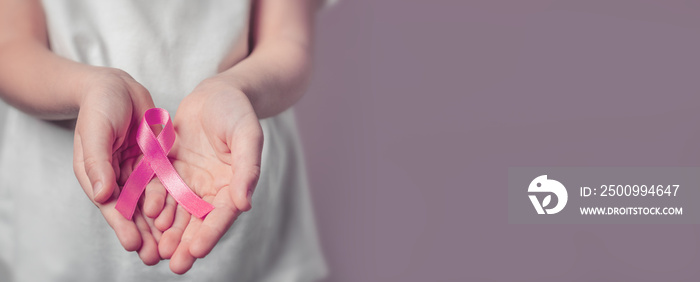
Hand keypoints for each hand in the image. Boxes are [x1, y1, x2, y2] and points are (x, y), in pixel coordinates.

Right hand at [72, 68, 161, 264]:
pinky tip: (182, 218)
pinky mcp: (153, 162)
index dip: (122, 225)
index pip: (111, 205)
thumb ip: (98, 162)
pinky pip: (164, 184)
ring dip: (158, 225)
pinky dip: (170, 202)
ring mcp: (136, 171)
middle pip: (132, 210)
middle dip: (142, 234)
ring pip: (149, 202)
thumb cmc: (99, 105)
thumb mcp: (95, 131)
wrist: (117, 85)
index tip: (133, 244)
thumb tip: (102, 196)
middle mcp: (116, 177)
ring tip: (168, 247)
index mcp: (96, 174)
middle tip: (154, 257)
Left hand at [155, 78, 262, 273]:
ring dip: (168, 232)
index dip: (210, 234)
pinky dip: (154, 205)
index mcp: (234, 184)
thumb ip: (247, 169)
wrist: (217, 92)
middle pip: (199, 221)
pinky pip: (161, 190)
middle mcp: (212, 187)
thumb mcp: (247, 135)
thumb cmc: (237, 111)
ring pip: (178, 210)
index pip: (222, 215)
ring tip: (157, 251)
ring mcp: (191, 180)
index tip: (196, 251)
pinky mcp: (172, 169)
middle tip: (174, 265)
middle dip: (186, 243)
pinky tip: (144, 218)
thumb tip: (244, 204)